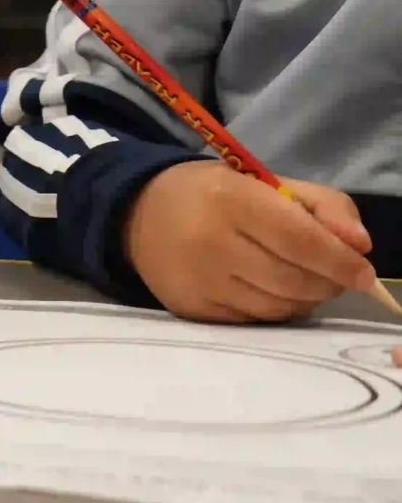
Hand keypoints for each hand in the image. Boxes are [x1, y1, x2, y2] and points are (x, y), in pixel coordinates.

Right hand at [125, 163, 379, 320]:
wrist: (138, 213)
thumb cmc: (214, 193)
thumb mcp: (267, 182)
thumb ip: (324, 206)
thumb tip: (360, 248)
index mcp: (231, 200)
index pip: (301, 241)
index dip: (341, 261)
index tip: (365, 274)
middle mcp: (211, 243)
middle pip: (294, 280)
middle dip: (328, 282)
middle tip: (335, 275)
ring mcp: (199, 281)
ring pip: (279, 307)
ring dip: (305, 299)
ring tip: (303, 280)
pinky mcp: (192, 308)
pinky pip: (255, 320)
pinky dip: (276, 309)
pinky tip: (270, 290)